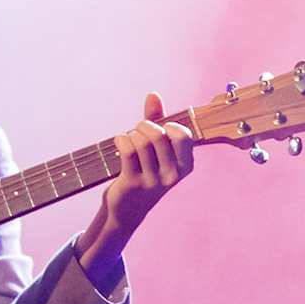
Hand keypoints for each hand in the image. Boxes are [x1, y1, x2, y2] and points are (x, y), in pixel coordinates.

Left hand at [102, 92, 194, 232]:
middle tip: (138, 131)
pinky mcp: (133, 183)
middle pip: (158, 135)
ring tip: (129, 140)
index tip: (160, 130)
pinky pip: (127, 150)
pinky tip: (119, 143)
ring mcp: (153, 181)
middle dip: (144, 126)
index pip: (182, 135)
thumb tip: (153, 95)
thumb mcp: (156, 146)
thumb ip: (157, 119)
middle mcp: (173, 175)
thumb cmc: (145, 169)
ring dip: (131, 135)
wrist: (128, 208)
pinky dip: (121, 140)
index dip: (168, 126)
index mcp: (185, 165)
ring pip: (141, 142)